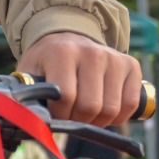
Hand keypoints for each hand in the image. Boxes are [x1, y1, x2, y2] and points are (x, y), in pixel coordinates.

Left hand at [15, 31, 141, 125]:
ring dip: (97, 121)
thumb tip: (30, 121)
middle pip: (90, 107)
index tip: (54, 115)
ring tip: (84, 114)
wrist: (68, 37)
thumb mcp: (29, 72)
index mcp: (62, 53)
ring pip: (111, 109)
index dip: (59, 115)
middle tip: (70, 117)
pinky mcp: (131, 65)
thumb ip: (28, 94)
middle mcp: (92, 53)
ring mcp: (114, 58)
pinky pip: (130, 104)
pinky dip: (118, 117)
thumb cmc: (46, 62)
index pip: (66, 98)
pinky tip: (103, 111)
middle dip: (78, 120)